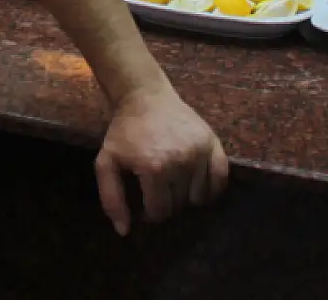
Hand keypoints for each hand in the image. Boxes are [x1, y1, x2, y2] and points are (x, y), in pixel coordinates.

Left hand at [93, 84, 227, 235]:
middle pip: (179, 204)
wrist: (145, 96)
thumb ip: (111, 199)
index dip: (149, 213)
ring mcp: (199, 151)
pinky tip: (199, 186)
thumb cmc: (124, 131)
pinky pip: (221, 178)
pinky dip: (212, 188)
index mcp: (154, 168)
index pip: (159, 211)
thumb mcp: (106, 162)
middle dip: (167, 202)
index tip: (144, 202)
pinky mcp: (212, 142)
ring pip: (199, 196)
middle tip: (157, 189)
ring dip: (186, 195)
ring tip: (174, 182)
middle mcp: (181, 161)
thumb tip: (124, 231)